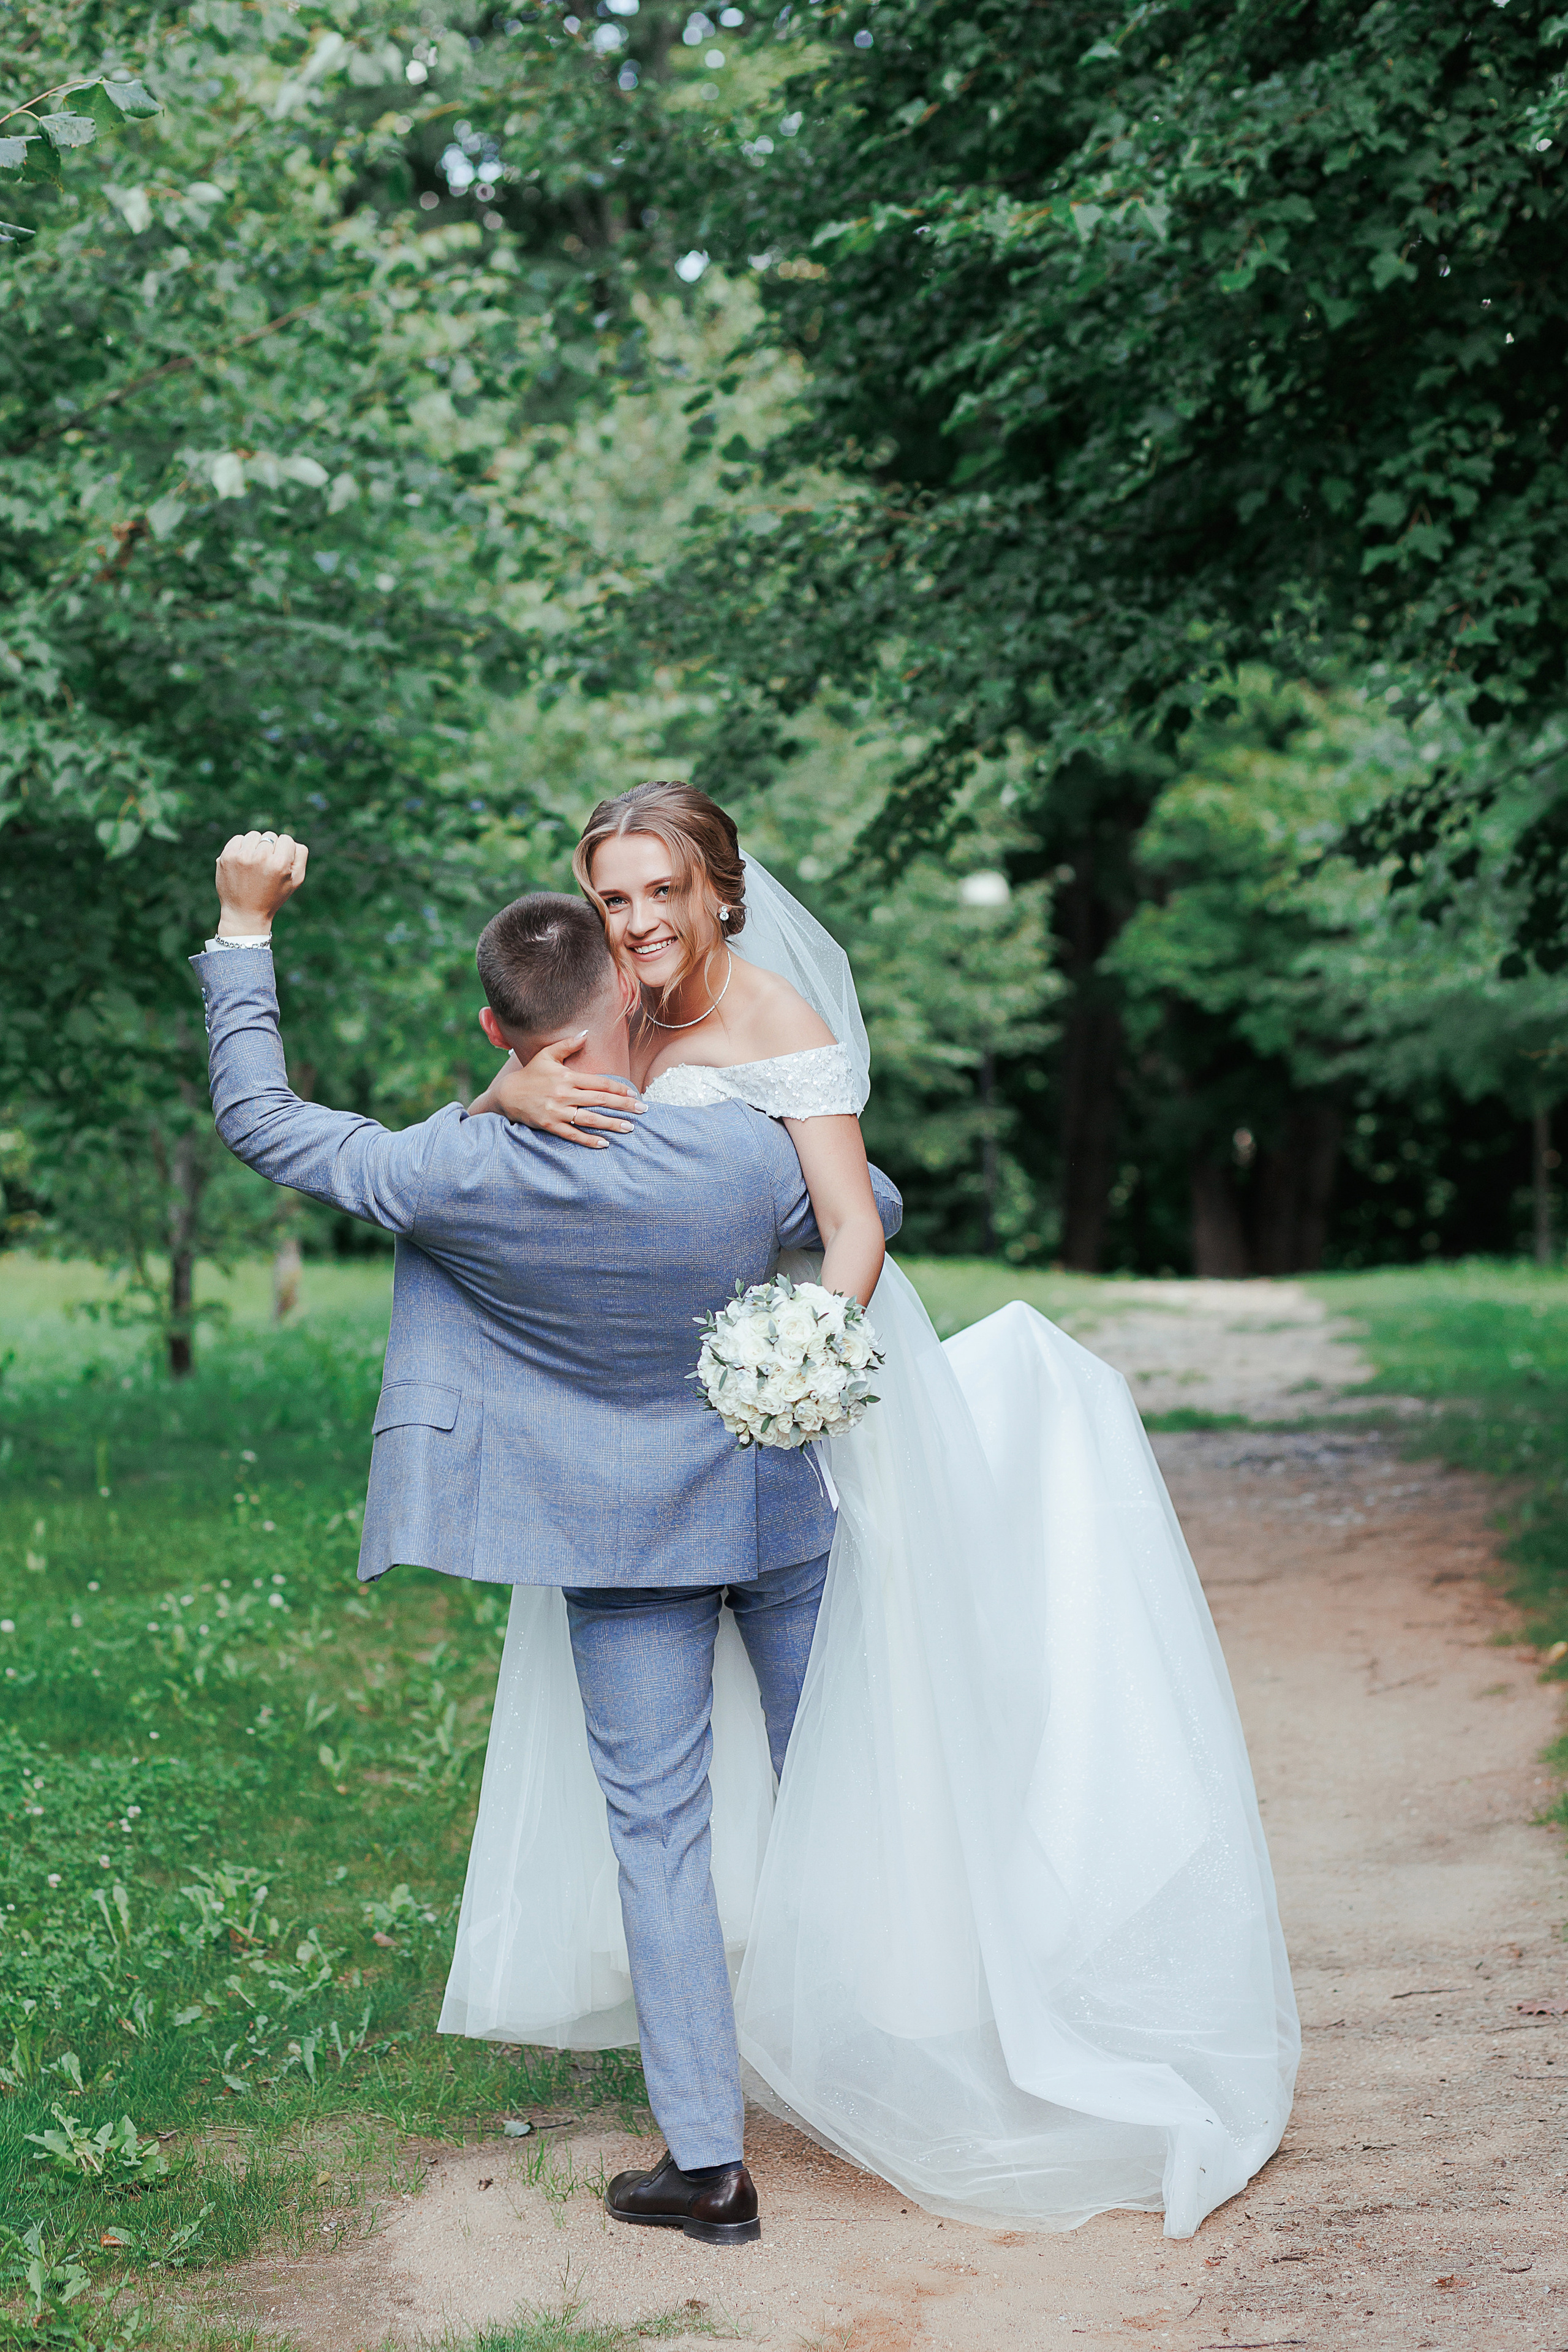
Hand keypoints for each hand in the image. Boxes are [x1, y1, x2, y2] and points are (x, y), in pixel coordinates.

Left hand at [214, 829, 308, 936]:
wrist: (244, 914)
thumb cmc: (273, 897)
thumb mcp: (296, 880)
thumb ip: (300, 856)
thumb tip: (291, 839)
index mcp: (279, 863)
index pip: (287, 839)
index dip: (285, 851)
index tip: (279, 864)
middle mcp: (260, 858)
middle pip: (270, 836)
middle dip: (270, 849)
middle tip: (266, 867)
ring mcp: (241, 856)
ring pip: (254, 836)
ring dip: (256, 846)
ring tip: (254, 864)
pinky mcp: (226, 857)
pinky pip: (238, 839)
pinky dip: (242, 847)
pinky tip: (243, 862)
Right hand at [471, 1036, 642, 1147]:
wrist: (507, 1094)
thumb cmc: (531, 1073)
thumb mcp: (547, 1055)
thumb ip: (567, 1044)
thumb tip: (586, 1033)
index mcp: (567, 1077)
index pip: (599, 1082)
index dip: (619, 1088)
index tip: (634, 1093)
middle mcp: (564, 1094)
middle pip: (600, 1100)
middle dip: (623, 1106)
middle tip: (643, 1110)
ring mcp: (557, 1111)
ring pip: (589, 1119)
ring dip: (611, 1124)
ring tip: (630, 1128)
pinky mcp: (550, 1125)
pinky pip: (572, 1134)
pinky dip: (588, 1140)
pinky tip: (604, 1144)